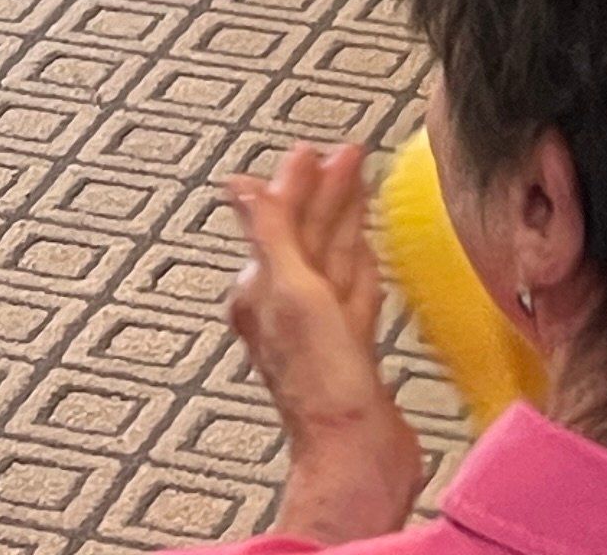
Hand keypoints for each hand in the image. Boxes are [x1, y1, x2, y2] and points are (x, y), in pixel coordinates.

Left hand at [219, 144, 423, 547]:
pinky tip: (366, 256)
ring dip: (346, 223)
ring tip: (357, 187)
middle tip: (346, 156)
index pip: (283, 219)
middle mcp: (288, 308)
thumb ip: (270, 233)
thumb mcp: (292, 292)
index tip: (317, 151)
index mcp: (265, 291)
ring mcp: (322, 331)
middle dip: (327, 194)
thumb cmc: (321, 387)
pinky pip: (354, 295)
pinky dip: (361, 268)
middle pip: (310, 236)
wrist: (358, 454)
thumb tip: (240, 184)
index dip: (302, 182)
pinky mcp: (352, 352)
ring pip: (333, 261)